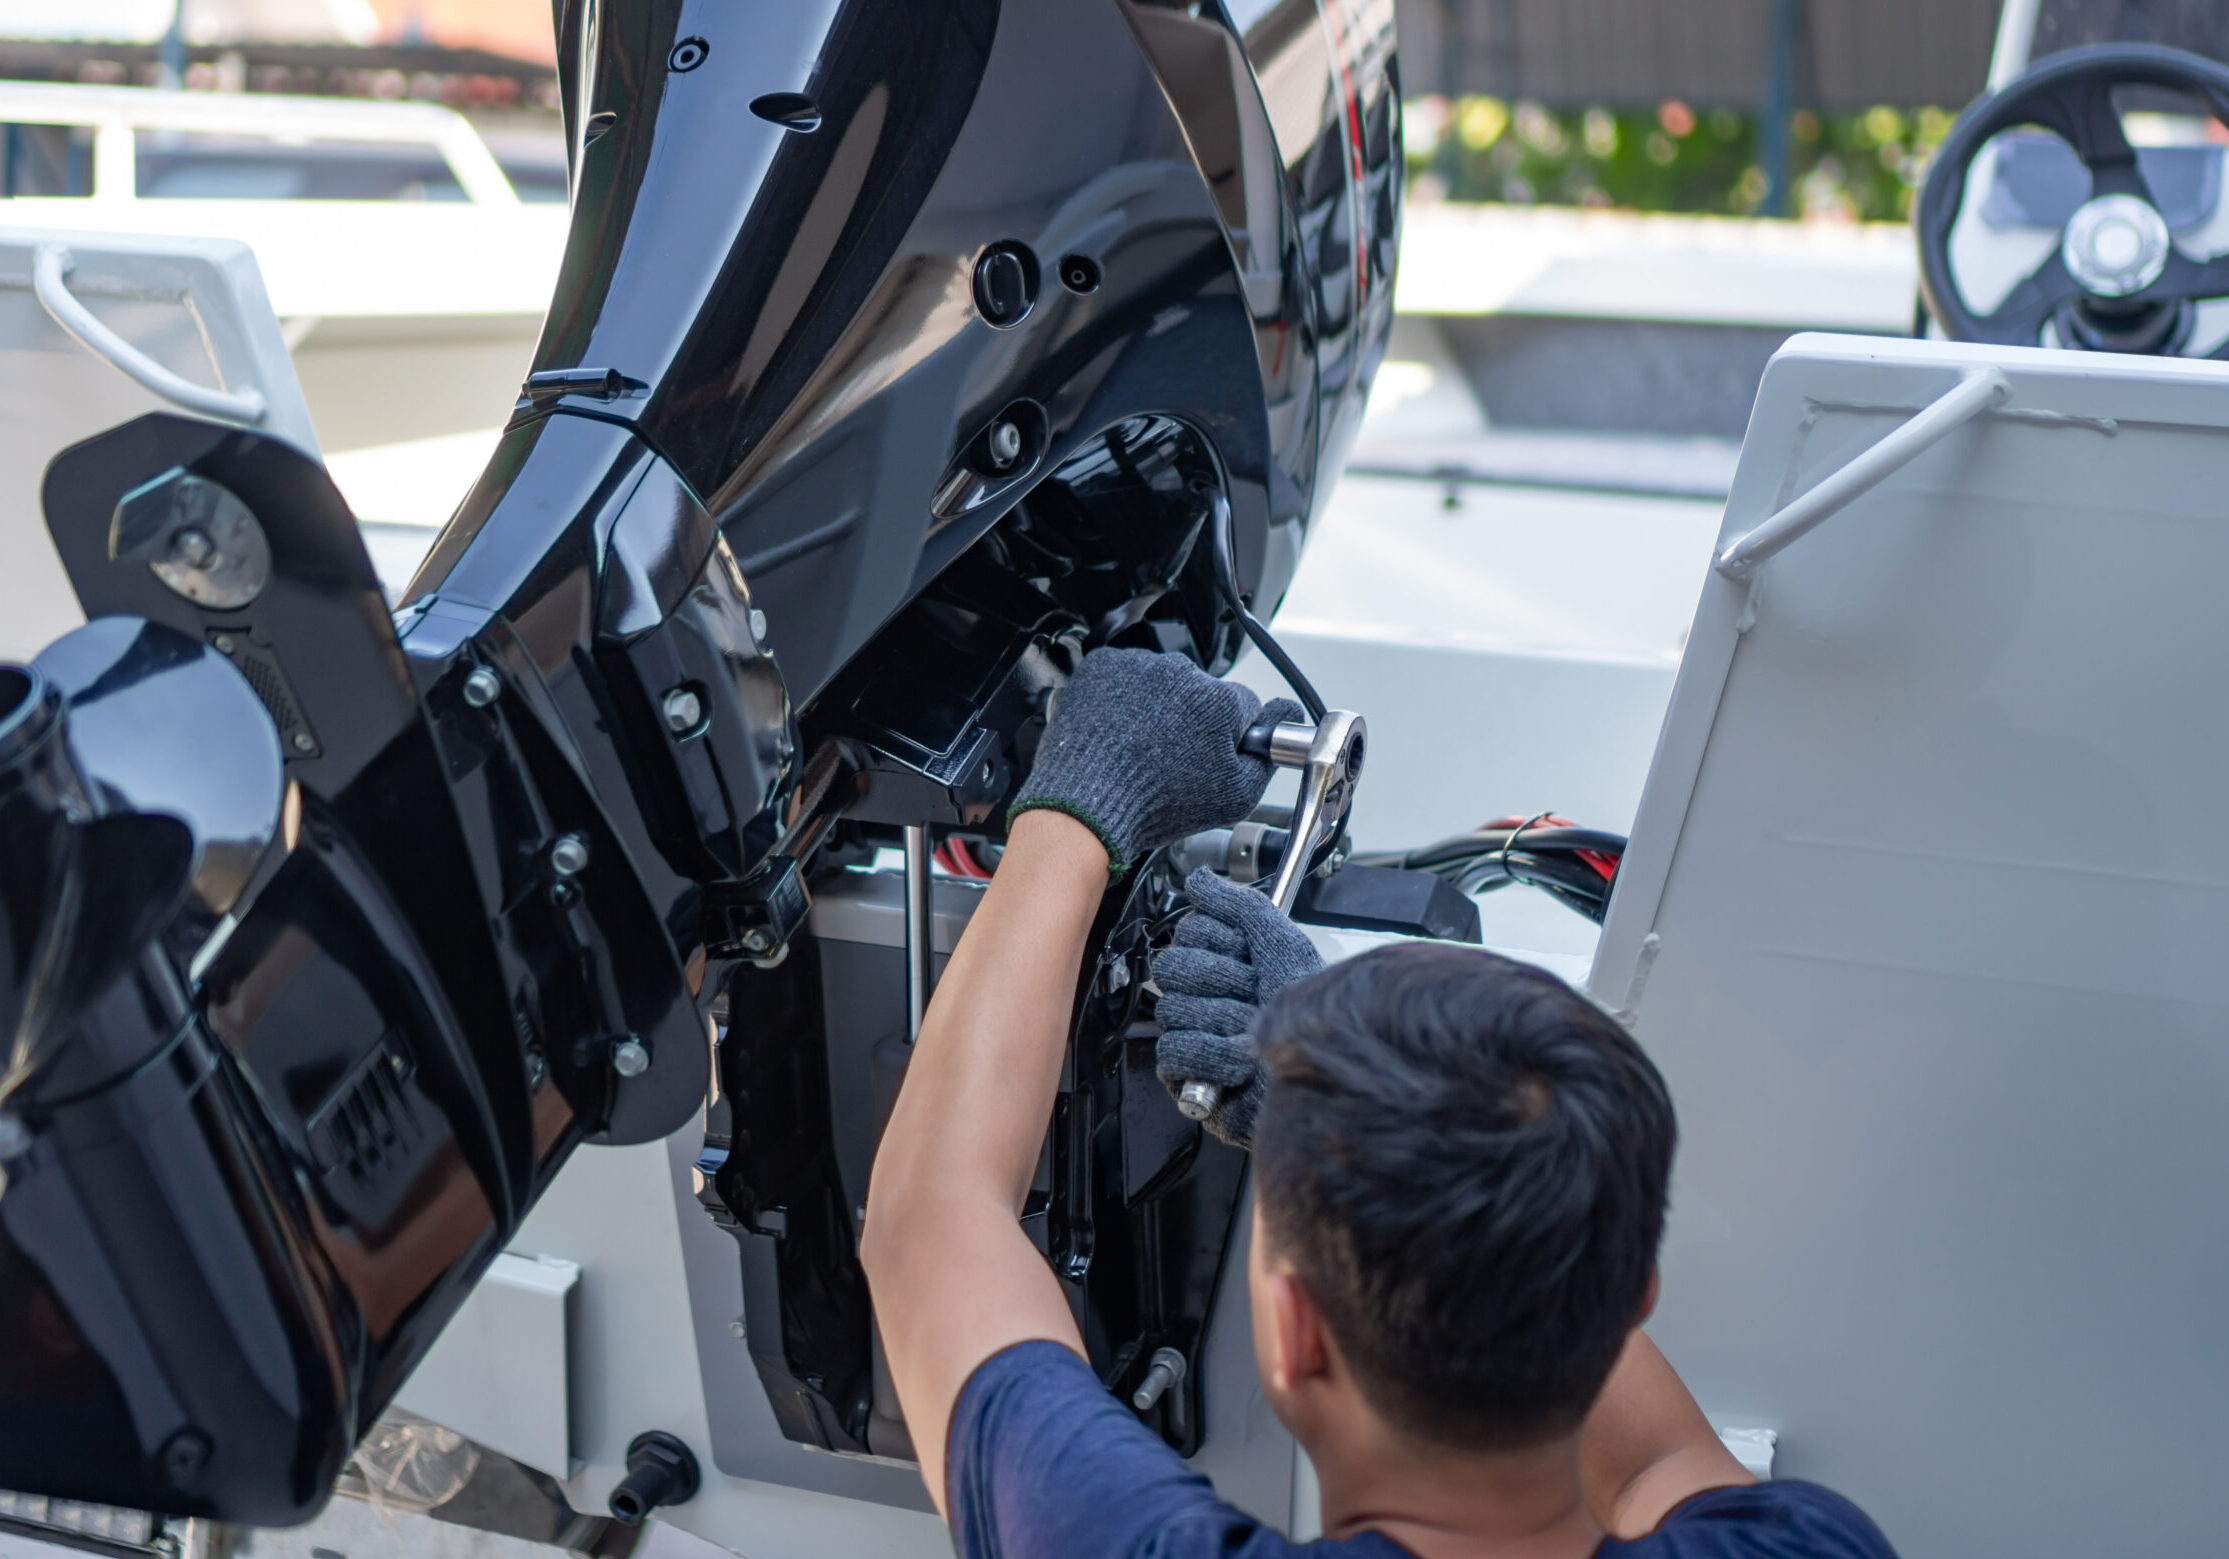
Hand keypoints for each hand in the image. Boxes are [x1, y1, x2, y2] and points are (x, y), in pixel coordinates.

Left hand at [1009, 647, 1302, 873]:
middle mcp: (1179, 673)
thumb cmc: (1153, 804)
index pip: (1244, 706)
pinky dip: (1123, 698)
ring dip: (1158, 706)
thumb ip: (1267, 755)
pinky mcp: (1103, 667)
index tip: (1213, 753)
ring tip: (1141, 748)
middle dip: (1194, 719)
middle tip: (1172, 758)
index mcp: (1218, 700)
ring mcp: (1138, 667)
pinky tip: (1120, 731)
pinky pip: (1125, 677)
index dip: (1231, 735)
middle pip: (1202, 693)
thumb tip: (1284, 720)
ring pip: (1163, 684)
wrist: (1087, 806)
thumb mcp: (1235, 797)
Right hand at [1149, 867, 1324, 1147]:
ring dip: (1221, 1022)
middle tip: (1251, 994)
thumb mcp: (1283, 947)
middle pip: (1173, 967)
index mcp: (1228, 961)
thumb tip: (1200, 879)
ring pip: (1173, 1008)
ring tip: (1250, 1033)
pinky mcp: (1188, 1073)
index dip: (1221, 942)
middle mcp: (1208, 994)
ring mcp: (1195, 1032)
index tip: (1248, 956)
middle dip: (1220, 981)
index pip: (1189, 931)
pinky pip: (1174, 1049)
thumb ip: (1241, 907)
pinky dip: (1211, 1056)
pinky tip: (1237, 1065)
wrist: (1323, 1074)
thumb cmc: (1310, 1017)